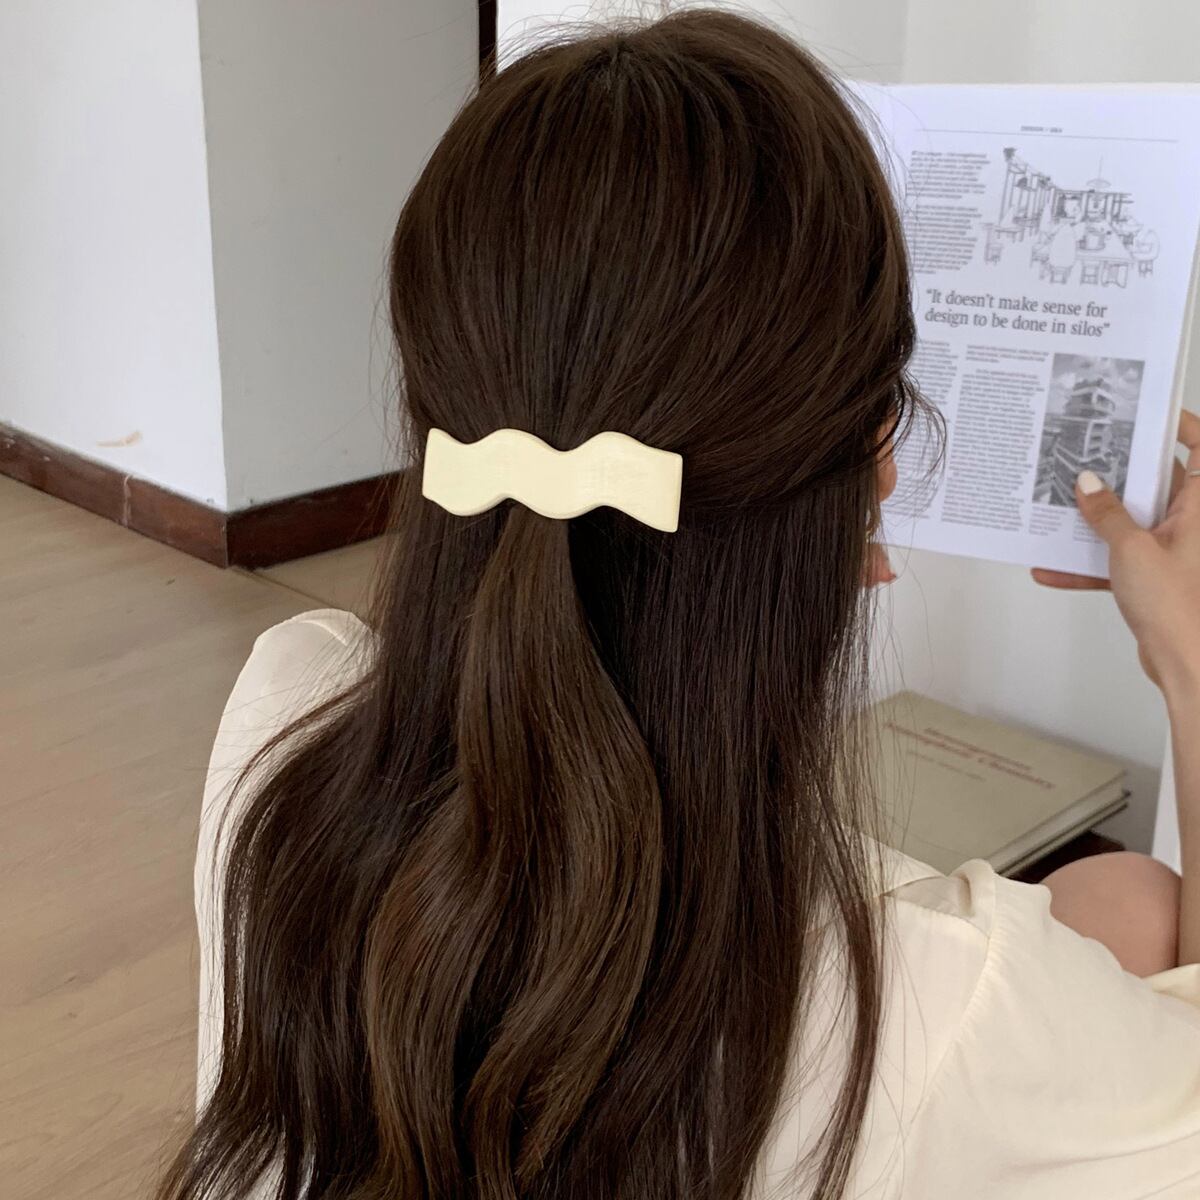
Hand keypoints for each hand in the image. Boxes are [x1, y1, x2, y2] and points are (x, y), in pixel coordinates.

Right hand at [1032, 410, 1199, 697]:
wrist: (1186, 663)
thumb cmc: (1177, 605)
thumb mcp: (1132, 549)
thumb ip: (1107, 514)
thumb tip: (1090, 484)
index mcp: (1199, 505)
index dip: (1181, 426)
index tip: (1149, 413)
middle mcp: (1190, 523)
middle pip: (1156, 484)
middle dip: (1118, 474)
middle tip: (1084, 455)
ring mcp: (1172, 550)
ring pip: (1131, 522)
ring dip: (1096, 521)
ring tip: (1059, 509)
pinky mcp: (1154, 577)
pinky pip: (1117, 560)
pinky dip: (1088, 564)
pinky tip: (1052, 568)